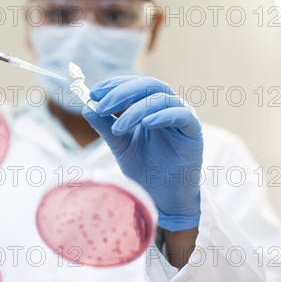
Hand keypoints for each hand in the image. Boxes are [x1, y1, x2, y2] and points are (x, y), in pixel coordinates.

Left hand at [82, 75, 203, 231]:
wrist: (163, 196)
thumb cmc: (144, 168)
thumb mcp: (120, 145)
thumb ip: (105, 126)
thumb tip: (87, 108)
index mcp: (150, 105)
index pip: (133, 84)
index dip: (114, 85)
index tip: (93, 93)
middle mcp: (168, 106)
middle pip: (148, 85)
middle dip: (121, 93)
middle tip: (101, 106)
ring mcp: (182, 116)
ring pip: (162, 99)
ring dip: (136, 109)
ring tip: (118, 128)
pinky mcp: (194, 132)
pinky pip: (181, 115)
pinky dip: (163, 115)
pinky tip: (146, 123)